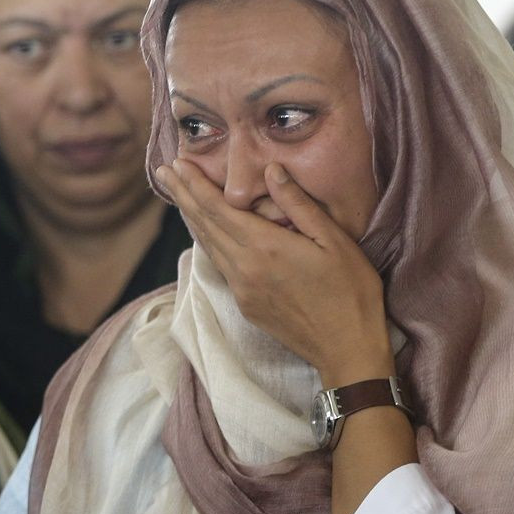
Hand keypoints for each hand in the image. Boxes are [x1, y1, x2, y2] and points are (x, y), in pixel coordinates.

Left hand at [157, 158, 393, 387]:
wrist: (346, 349)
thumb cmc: (350, 292)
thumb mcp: (333, 240)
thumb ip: (298, 204)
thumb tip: (271, 170)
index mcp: (264, 247)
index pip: (217, 208)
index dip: (194, 184)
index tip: (176, 163)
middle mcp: (244, 268)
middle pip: (203, 224)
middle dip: (182, 195)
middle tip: (163, 171)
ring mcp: (242, 289)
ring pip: (207, 245)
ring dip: (190, 217)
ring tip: (177, 194)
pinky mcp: (245, 304)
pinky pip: (219, 264)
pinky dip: (206, 241)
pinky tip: (205, 231)